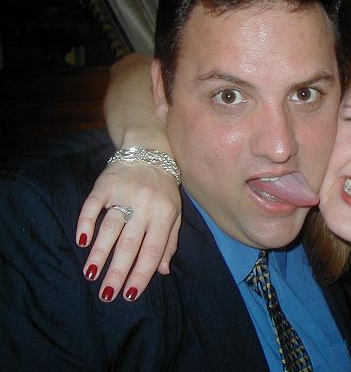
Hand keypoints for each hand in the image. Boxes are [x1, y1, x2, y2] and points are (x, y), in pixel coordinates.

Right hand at [76, 161, 180, 301]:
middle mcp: (145, 204)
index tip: (129, 295)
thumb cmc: (164, 187)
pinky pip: (92, 206)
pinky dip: (86, 223)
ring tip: (91, 274)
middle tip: (107, 294)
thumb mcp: (174, 212)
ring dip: (100, 253)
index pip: (152, 249)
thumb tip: (161, 271)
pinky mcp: (104, 184)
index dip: (141, 273)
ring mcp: (124, 193)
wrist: (149, 150)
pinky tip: (82, 241)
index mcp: (165, 213)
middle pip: (130, 243)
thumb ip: (169, 241)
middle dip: (118, 271)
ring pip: (110, 228)